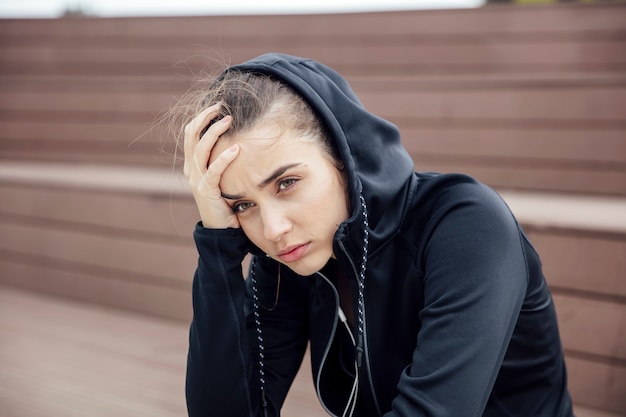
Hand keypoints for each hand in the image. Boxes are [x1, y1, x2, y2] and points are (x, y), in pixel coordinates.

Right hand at [183, 103, 240, 228]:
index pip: (190, 134)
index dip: (201, 117)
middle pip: (191, 136)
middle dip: (204, 118)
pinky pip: (213, 171)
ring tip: (228, 120)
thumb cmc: (226, 201)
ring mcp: (197, 180)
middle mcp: (191, 170)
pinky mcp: (206, 191)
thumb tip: (240, 137)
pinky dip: (224, 158)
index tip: (217, 106)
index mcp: (193, 164)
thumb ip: (224, 160)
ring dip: (214, 132)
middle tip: (221, 107)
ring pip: (200, 149)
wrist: (221, 229)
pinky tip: (236, 148)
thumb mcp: (223, 177)